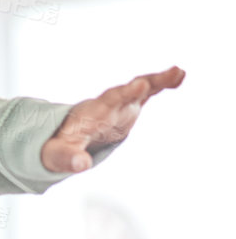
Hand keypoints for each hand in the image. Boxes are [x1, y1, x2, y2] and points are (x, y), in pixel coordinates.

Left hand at [41, 66, 183, 173]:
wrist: (63, 134)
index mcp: (92, 113)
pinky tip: (179, 77)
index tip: (140, 85)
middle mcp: (108, 104)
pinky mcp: (128, 107)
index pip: (110, 101)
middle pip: (128, 91)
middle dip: (143, 85)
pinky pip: (146, 94)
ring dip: (159, 80)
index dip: (125, 93)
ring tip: (180, 73)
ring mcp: (120, 104)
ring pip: (141, 89)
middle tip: (168, 75)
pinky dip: (161, 85)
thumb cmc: (58, 145)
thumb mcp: (58, 154)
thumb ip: (68, 158)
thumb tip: (82, 165)